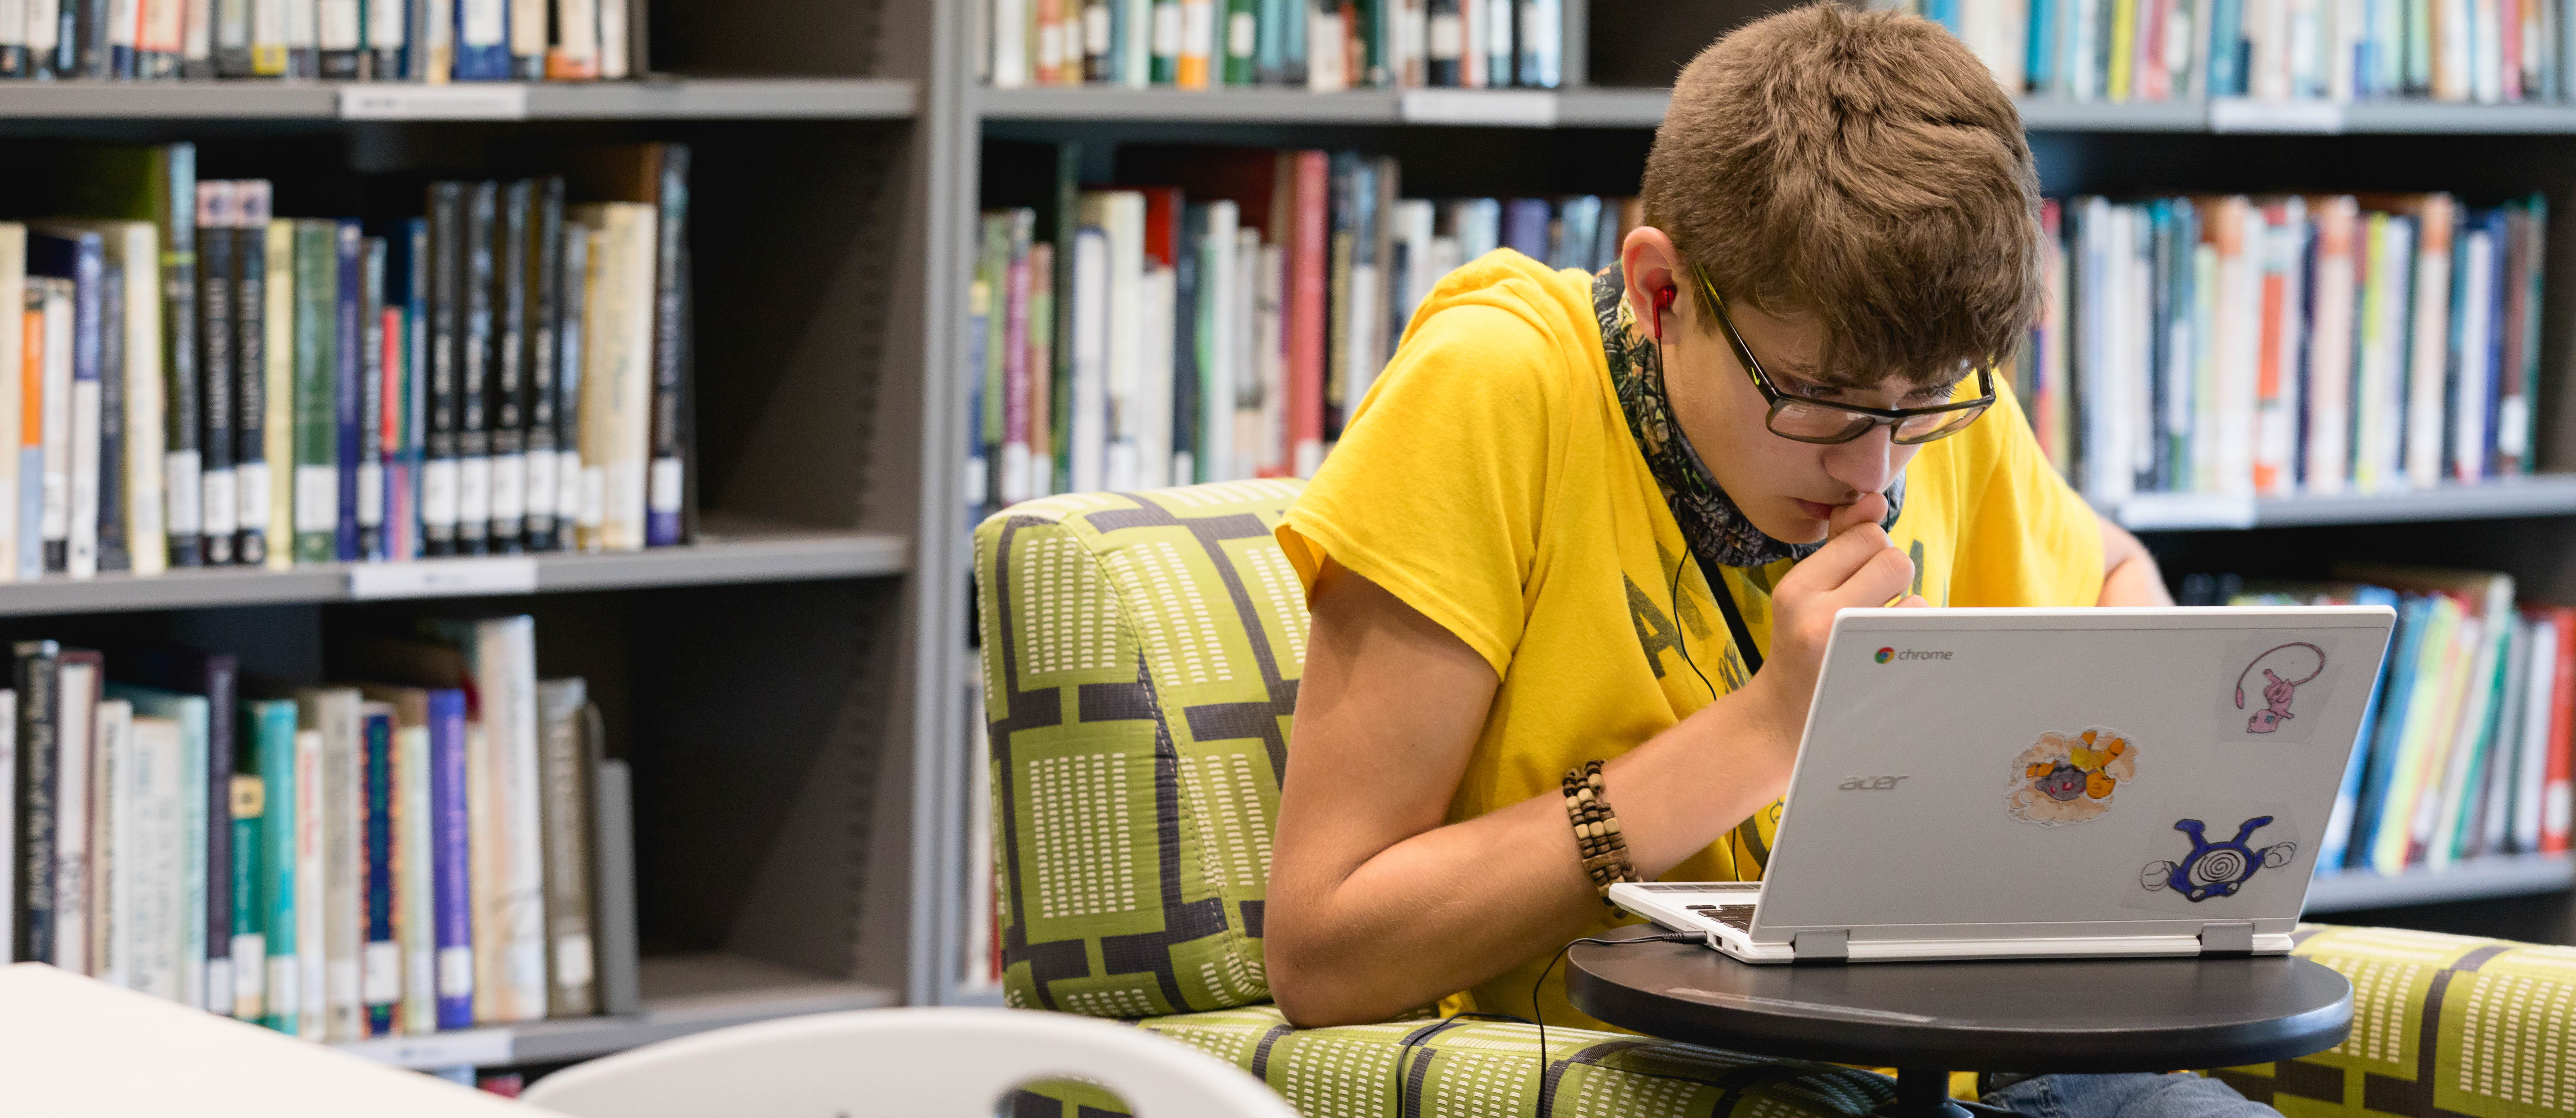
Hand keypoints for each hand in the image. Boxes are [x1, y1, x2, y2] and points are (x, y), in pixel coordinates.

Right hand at [1742, 492, 1926, 734]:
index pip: (1865, 536)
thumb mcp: (1805, 590)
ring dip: (1903, 609)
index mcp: (1796, 588)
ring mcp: (1854, 652)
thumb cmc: (1801, 643)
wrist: (1785, 718)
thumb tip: (1873, 500)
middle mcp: (1818, 618)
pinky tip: (1887, 654)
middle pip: (1894, 559)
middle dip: (1891, 575)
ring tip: (1873, 634)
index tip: (1853, 578)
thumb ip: (1838, 542)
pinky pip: (1922, 632)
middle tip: (1867, 602)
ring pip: (1914, 596)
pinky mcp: (1882, 676)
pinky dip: (1913, 637)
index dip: (1870, 552)